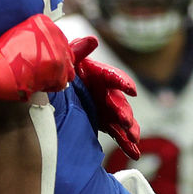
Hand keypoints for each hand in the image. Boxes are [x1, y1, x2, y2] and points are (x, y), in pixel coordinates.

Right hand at [0, 14, 75, 101]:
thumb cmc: (3, 55)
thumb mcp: (22, 36)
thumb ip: (46, 38)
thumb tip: (93, 41)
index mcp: (45, 23)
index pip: (59, 40)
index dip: (49, 54)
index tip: (34, 58)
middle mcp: (54, 33)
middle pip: (66, 54)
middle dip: (55, 64)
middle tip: (36, 69)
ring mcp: (57, 49)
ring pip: (68, 68)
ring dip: (56, 75)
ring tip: (38, 76)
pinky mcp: (57, 66)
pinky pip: (63, 81)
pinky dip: (52, 85)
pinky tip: (38, 83)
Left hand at [70, 36, 140, 159]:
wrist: (57, 87)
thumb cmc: (64, 70)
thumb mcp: (68, 59)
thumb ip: (77, 51)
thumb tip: (91, 39)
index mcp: (98, 74)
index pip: (112, 77)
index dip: (122, 82)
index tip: (131, 89)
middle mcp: (107, 91)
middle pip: (119, 102)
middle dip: (124, 112)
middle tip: (126, 122)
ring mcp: (108, 108)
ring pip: (122, 120)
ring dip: (129, 130)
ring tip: (134, 140)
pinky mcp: (106, 121)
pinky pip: (118, 133)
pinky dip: (126, 143)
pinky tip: (135, 154)